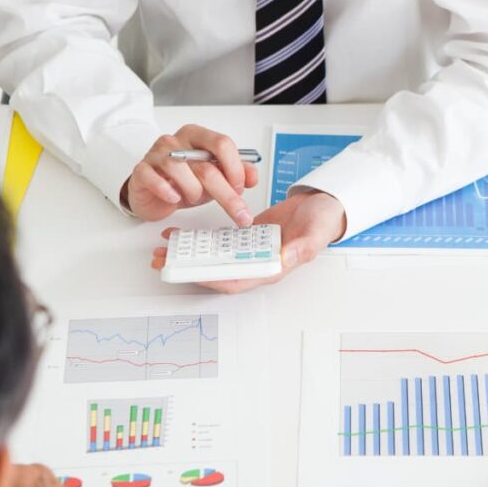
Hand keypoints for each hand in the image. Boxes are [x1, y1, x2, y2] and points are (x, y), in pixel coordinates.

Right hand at [122, 124, 259, 223]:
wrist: (153, 193)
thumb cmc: (184, 182)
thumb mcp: (215, 177)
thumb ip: (236, 174)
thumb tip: (252, 176)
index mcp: (198, 137)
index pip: (222, 144)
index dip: (235, 168)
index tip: (240, 188)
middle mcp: (177, 142)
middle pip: (206, 165)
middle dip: (227, 194)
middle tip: (239, 212)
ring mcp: (157, 154)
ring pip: (181, 172)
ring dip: (194, 192)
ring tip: (194, 198)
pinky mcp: (142, 171)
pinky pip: (153, 178)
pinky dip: (167, 190)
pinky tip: (174, 197)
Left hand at [151, 190, 345, 292]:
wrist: (323, 206)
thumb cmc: (323, 221)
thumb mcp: (316, 233)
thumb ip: (302, 248)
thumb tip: (283, 260)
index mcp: (273, 267)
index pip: (238, 280)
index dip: (213, 279)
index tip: (190, 274)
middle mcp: (258, 263)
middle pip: (219, 271)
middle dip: (191, 269)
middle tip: (164, 261)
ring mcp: (251, 250)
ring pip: (215, 257)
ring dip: (191, 254)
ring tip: (165, 247)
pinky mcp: (247, 237)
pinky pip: (220, 242)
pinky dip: (201, 239)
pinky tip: (183, 234)